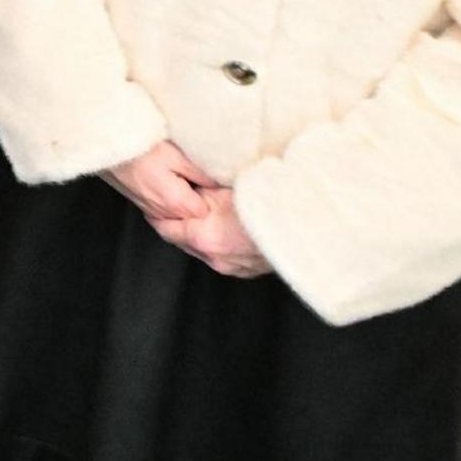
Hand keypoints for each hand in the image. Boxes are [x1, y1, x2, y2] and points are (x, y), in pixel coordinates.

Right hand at [102, 140, 219, 226]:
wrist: (109, 146)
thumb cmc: (141, 149)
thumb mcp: (178, 157)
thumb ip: (202, 175)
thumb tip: (221, 185)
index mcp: (177, 203)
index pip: (207, 213)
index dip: (214, 199)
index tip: (216, 185)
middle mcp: (163, 212)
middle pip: (192, 216)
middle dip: (200, 201)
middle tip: (201, 180)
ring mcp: (151, 209)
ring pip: (178, 212)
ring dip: (185, 199)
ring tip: (185, 178)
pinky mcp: (142, 203)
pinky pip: (164, 208)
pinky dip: (170, 198)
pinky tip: (169, 181)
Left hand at [156, 187, 272, 278]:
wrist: (307, 225)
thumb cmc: (271, 203)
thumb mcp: (227, 190)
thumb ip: (202, 192)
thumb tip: (189, 190)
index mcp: (205, 237)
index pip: (167, 228)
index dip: (158, 214)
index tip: (153, 203)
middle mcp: (216, 257)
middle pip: (182, 240)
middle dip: (176, 224)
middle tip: (172, 206)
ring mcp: (234, 267)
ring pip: (203, 250)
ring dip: (198, 234)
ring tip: (201, 215)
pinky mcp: (248, 270)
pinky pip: (223, 257)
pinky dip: (217, 243)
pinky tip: (224, 229)